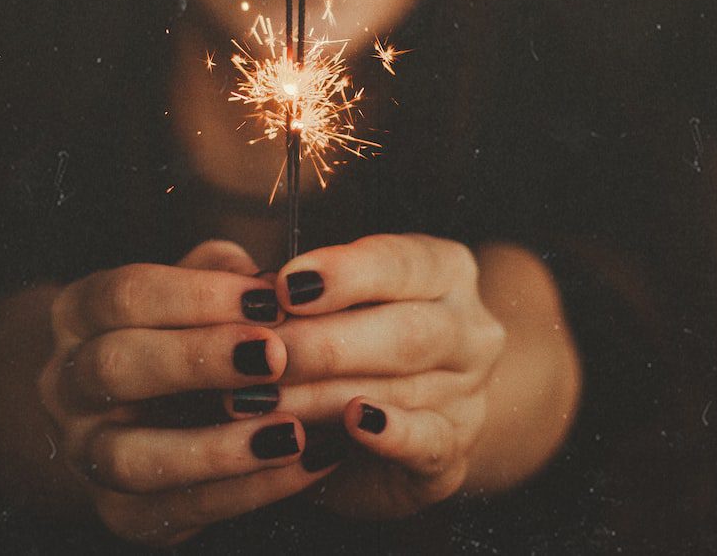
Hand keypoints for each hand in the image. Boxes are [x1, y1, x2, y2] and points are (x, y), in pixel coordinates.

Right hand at [35, 241, 337, 544]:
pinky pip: (175, 510)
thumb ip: (225, 275)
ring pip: (130, 457)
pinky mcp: (120, 513)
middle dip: (199, 360)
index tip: (269, 298)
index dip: (196, 295)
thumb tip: (272, 281)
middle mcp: (67, 385)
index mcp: (80, 315)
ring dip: (215, 447)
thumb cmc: (182, 333)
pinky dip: (245, 491)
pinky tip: (303, 465)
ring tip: (291, 431)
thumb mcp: (195, 290)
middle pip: (116, 367)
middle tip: (275, 356)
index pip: (125, 295)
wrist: (142, 417)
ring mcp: (85, 454)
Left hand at [266, 234, 507, 518]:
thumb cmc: (351, 341)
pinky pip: (427, 442)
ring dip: (321, 396)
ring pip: (399, 389)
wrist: (402, 424)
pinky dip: (390, 432)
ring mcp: (468, 395)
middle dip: (321, 343)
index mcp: (444, 272)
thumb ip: (298, 290)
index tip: (283, 285)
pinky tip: (353, 423)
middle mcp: (469, 329)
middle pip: (403, 330)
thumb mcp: (332, 302)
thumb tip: (246, 289)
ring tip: (261, 400)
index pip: (401, 262)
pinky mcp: (453, 454)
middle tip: (259, 354)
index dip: (343, 272)